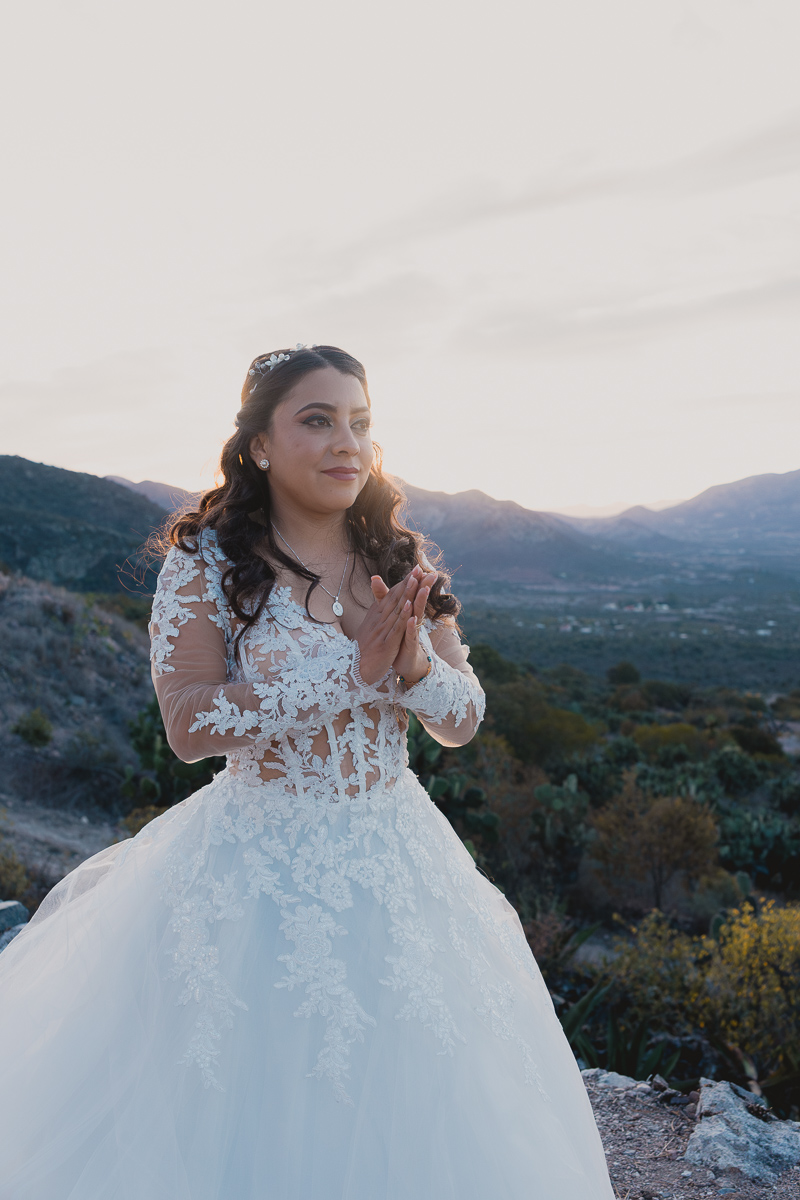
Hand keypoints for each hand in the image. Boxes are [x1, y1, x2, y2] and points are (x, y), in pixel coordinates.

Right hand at [353, 566, 424, 684]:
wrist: (354, 669)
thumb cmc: (364, 648)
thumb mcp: (369, 627)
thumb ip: (376, 612)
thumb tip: (378, 602)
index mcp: (376, 615)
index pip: (391, 595)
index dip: (404, 582)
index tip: (415, 570)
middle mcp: (379, 620)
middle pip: (396, 598)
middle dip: (408, 583)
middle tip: (419, 568)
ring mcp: (382, 631)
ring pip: (397, 609)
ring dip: (408, 594)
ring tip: (416, 580)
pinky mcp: (386, 644)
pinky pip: (396, 628)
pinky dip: (403, 616)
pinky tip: (410, 606)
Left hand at [391, 568, 436, 684]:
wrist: (405, 663)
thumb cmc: (401, 638)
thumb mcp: (394, 619)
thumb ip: (388, 601)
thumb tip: (382, 586)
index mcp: (409, 613)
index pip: (412, 594)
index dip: (416, 581)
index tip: (420, 566)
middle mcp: (413, 621)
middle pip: (418, 601)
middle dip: (424, 587)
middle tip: (431, 573)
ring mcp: (413, 633)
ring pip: (417, 615)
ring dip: (420, 603)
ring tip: (423, 589)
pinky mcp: (409, 645)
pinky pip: (410, 635)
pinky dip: (411, 627)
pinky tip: (411, 619)